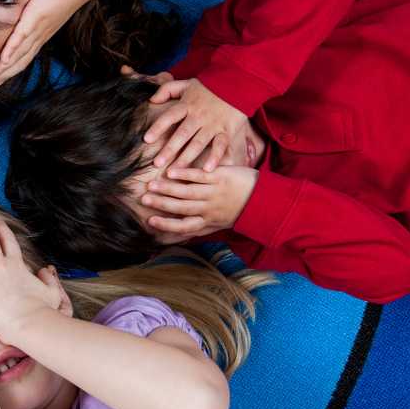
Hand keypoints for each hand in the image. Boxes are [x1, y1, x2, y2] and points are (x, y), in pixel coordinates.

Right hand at [0, 0, 110, 88]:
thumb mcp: (48, 3)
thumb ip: (37, 9)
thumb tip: (27, 7)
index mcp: (42, 34)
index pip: (23, 57)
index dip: (9, 69)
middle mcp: (40, 36)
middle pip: (18, 62)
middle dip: (1, 76)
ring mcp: (37, 28)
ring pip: (17, 55)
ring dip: (2, 70)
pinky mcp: (35, 18)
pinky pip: (20, 37)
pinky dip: (10, 51)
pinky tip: (2, 61)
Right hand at [139, 162, 257, 241]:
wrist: (265, 198)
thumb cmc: (240, 211)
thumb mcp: (220, 224)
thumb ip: (201, 228)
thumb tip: (180, 237)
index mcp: (209, 220)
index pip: (184, 225)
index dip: (167, 224)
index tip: (151, 221)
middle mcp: (210, 207)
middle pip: (182, 207)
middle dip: (162, 204)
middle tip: (144, 199)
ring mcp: (214, 191)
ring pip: (188, 192)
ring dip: (168, 188)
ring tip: (151, 184)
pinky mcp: (220, 176)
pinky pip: (200, 176)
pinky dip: (185, 174)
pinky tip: (171, 171)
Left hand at [141, 74, 247, 173]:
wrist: (238, 83)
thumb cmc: (210, 86)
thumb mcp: (187, 83)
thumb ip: (167, 89)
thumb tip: (151, 100)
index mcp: (187, 105)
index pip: (169, 116)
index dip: (158, 127)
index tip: (146, 139)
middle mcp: (198, 116)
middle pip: (182, 134)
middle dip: (169, 149)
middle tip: (157, 164)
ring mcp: (213, 124)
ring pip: (197, 143)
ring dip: (186, 158)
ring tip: (174, 171)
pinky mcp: (226, 131)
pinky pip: (219, 145)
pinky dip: (214, 157)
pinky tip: (206, 170)